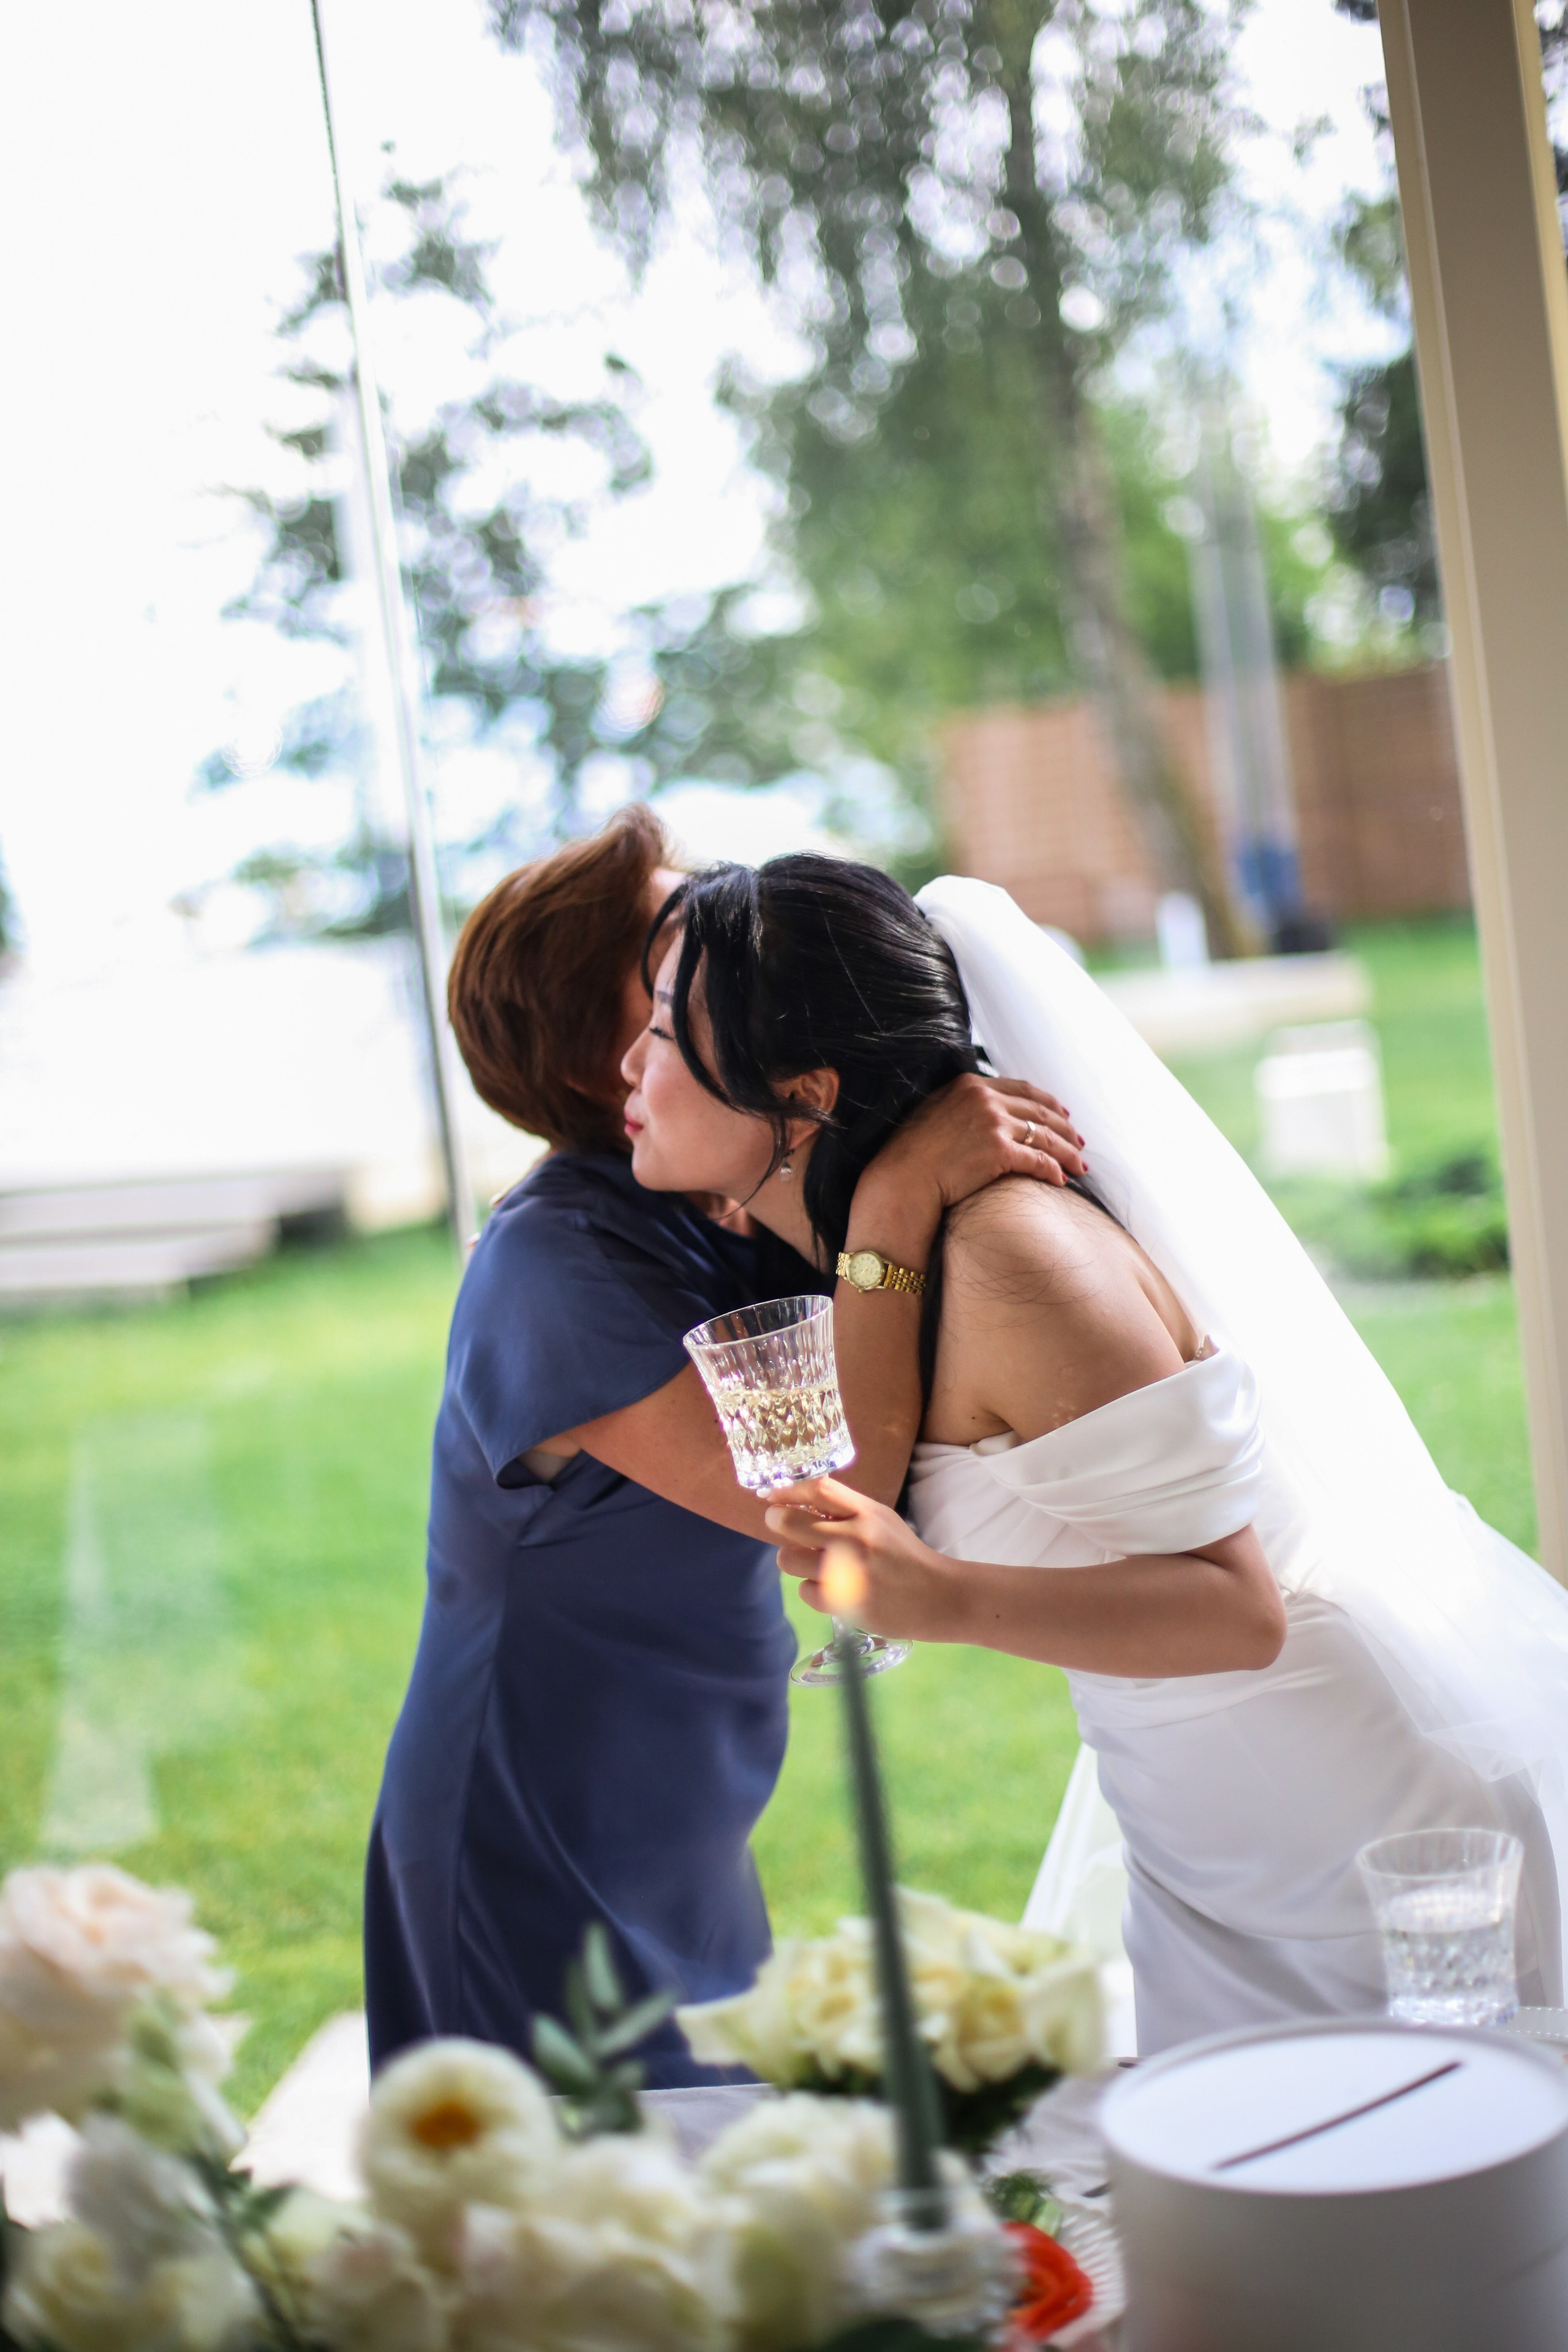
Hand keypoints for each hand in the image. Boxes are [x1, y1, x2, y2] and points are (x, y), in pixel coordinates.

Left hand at [765, 1475, 964, 1643]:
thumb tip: (800, 1497)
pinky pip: (804, 1591)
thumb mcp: (881, 1520)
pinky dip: (814, 1590)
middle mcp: (854, 1537)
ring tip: (812, 1563)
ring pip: (788, 1559)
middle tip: (776, 1522)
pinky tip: (832, 1589)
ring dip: (794, 1560)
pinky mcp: (843, 1601)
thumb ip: (846, 1509)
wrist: (937, 1595)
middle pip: (790, 1522)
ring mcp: (847, 1571)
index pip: (817, 1489)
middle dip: (775, 1520)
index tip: (769, 1493)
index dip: (786, 1489)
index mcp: (866, 1512)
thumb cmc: (904, 1555)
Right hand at [862, 1072, 1085, 1219]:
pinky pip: (1038, 1160)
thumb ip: (964, 1105)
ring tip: (1079, 1165)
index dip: (1048, 1102)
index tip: (1063, 1114)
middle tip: (1080, 1142)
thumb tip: (989, 1114)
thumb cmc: (913, 1154)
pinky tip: (1062, 1180)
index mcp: (971, 1084)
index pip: (1022, 1089)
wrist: (902, 1179)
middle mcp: (985, 1099)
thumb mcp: (937, 1112)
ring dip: (1067, 1152)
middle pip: (1040, 1110)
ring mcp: (993, 1123)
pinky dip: (1054, 1170)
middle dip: (1066, 1128)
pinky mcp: (999, 1151)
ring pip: (1045, 1135)